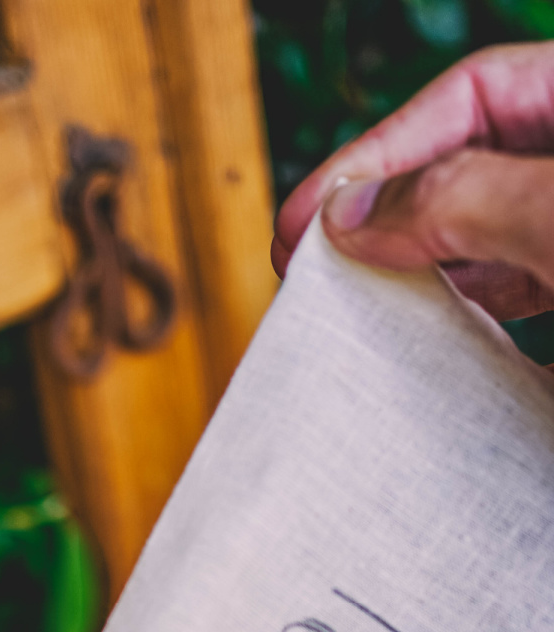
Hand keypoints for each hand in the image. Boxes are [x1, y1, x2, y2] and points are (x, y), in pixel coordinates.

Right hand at [272, 43, 553, 320]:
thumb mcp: (552, 213)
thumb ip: (457, 201)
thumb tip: (349, 214)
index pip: (472, 92)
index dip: (378, 151)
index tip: (304, 213)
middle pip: (469, 165)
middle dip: (386, 213)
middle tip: (310, 261)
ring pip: (486, 237)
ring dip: (413, 271)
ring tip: (348, 302)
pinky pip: (515, 292)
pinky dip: (461, 317)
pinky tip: (415, 336)